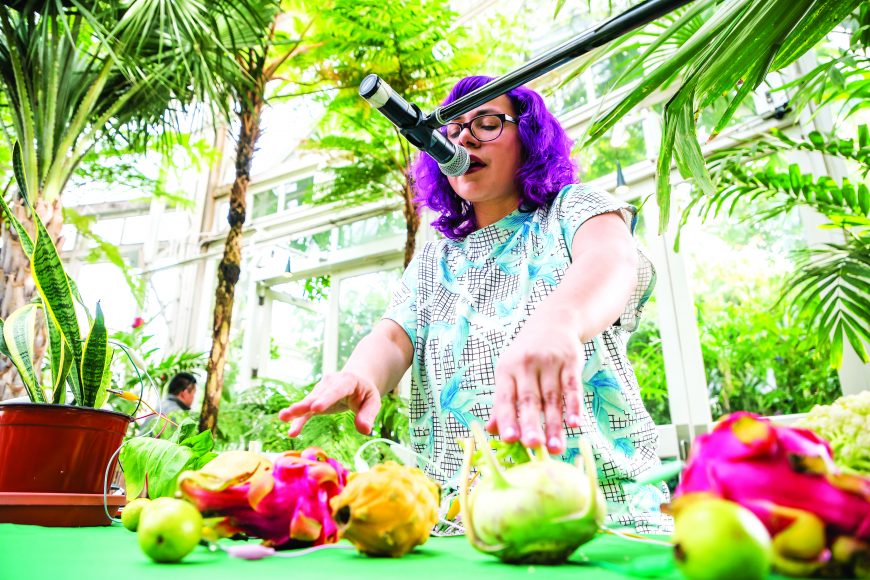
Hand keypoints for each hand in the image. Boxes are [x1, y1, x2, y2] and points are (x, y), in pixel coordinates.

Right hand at [278, 371, 380, 436]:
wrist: (356, 381)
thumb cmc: (365, 392)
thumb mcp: (373, 401)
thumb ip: (368, 415)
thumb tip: (364, 430)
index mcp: (347, 381)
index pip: (336, 390)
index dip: (326, 398)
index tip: (316, 408)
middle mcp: (330, 383)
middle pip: (318, 395)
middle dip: (306, 404)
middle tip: (294, 412)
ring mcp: (320, 391)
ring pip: (308, 401)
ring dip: (296, 410)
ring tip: (283, 417)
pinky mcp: (315, 402)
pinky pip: (306, 412)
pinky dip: (298, 420)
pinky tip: (291, 432)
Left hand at [486, 306, 582, 453]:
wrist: (554, 321)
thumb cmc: (527, 355)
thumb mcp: (509, 372)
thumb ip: (502, 402)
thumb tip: (491, 430)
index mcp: (506, 370)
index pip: (505, 398)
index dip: (507, 418)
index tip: (509, 439)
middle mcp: (526, 365)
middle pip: (529, 399)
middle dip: (531, 424)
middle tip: (533, 446)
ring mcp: (550, 363)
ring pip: (552, 398)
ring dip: (554, 424)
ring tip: (555, 448)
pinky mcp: (570, 362)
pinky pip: (572, 387)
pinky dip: (574, 406)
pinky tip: (576, 424)